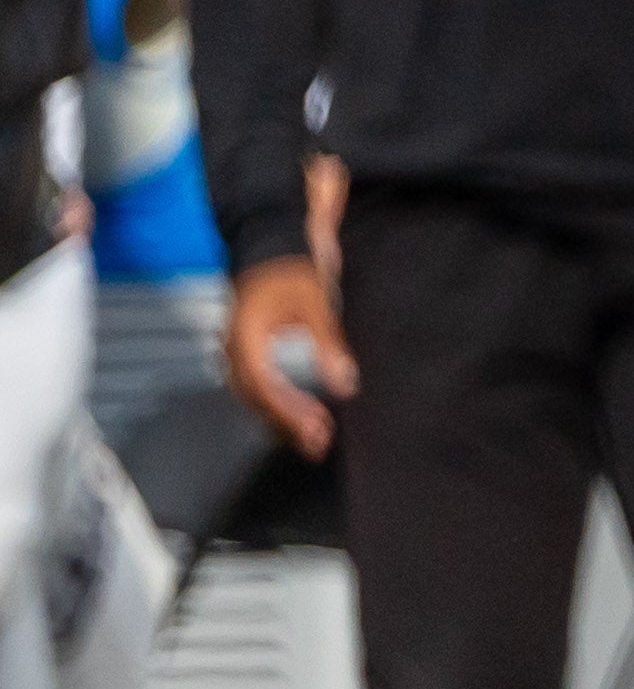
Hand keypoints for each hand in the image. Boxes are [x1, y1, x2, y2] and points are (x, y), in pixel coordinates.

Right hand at [223, 253, 350, 458]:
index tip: (315, 428)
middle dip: (287, 421)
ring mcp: (235, 350)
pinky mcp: (245, 350)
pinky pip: (257, 384)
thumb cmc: (293, 270)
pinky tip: (301, 415)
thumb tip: (345, 385)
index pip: (263, 385)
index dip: (288, 411)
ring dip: (283, 415)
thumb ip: (328, 343)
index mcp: (246, 335)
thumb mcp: (317, 302)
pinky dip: (278, 402)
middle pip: (256, 396)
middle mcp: (233, 347)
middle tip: (320, 442)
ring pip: (255, 394)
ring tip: (315, 436)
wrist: (270, 245)